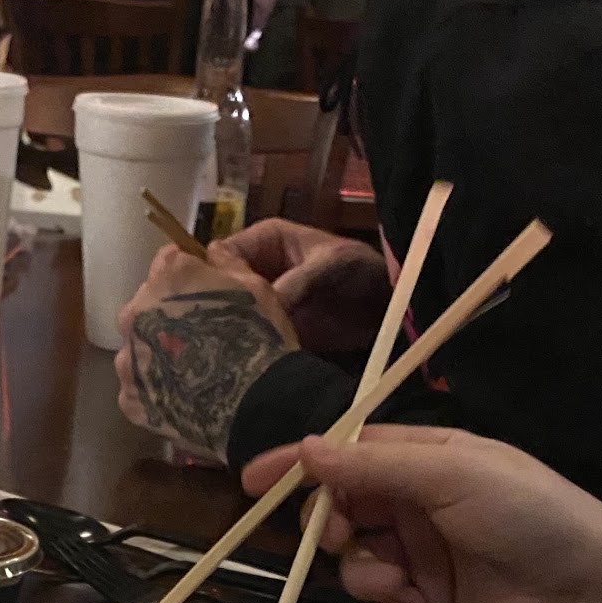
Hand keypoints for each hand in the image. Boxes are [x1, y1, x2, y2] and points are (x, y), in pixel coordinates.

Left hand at [115, 243, 297, 461]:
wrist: (256, 406)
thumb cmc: (258, 339)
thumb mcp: (255, 288)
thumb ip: (227, 263)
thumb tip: (213, 250)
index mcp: (166, 278)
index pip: (167, 262)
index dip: (188, 275)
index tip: (203, 290)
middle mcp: (136, 314)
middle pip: (147, 306)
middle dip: (168, 315)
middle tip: (199, 336)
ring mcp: (129, 359)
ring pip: (139, 347)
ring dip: (158, 352)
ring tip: (190, 371)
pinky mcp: (131, 399)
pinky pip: (139, 387)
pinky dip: (156, 390)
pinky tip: (182, 397)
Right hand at [210, 218, 390, 354]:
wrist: (387, 309)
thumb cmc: (362, 271)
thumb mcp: (331, 265)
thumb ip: (297, 280)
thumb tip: (260, 304)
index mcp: (266, 241)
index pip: (222, 253)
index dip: (215, 274)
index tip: (215, 300)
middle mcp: (257, 270)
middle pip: (220, 287)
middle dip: (217, 306)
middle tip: (216, 330)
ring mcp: (262, 303)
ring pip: (231, 315)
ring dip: (230, 331)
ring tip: (228, 349)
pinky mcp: (270, 331)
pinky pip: (249, 339)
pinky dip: (245, 350)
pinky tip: (243, 361)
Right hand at [243, 424, 601, 602]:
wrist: (588, 590)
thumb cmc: (527, 513)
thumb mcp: (451, 476)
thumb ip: (375, 467)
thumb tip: (306, 449)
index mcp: (423, 460)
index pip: (345, 456)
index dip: (299, 467)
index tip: (251, 484)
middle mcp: (416, 503)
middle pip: (341, 514)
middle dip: (334, 533)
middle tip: (346, 542)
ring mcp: (423, 554)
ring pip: (357, 566)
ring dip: (366, 579)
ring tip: (401, 587)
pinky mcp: (433, 601)